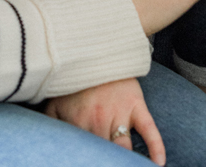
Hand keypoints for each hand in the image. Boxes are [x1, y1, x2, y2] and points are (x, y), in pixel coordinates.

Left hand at [45, 77, 164, 164]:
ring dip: (127, 160)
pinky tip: (158, 163)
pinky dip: (156, 147)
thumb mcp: (55, 103)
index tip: (88, 163)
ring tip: (130, 166)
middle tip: (108, 163)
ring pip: (124, 148)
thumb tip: (46, 146)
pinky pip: (150, 129)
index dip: (88, 160)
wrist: (97, 49)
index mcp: (79, 123)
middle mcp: (99, 121)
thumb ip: (50, 125)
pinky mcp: (137, 105)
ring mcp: (120, 113)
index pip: (84, 153)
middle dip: (107, 161)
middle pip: (106, 154)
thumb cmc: (76, 81)